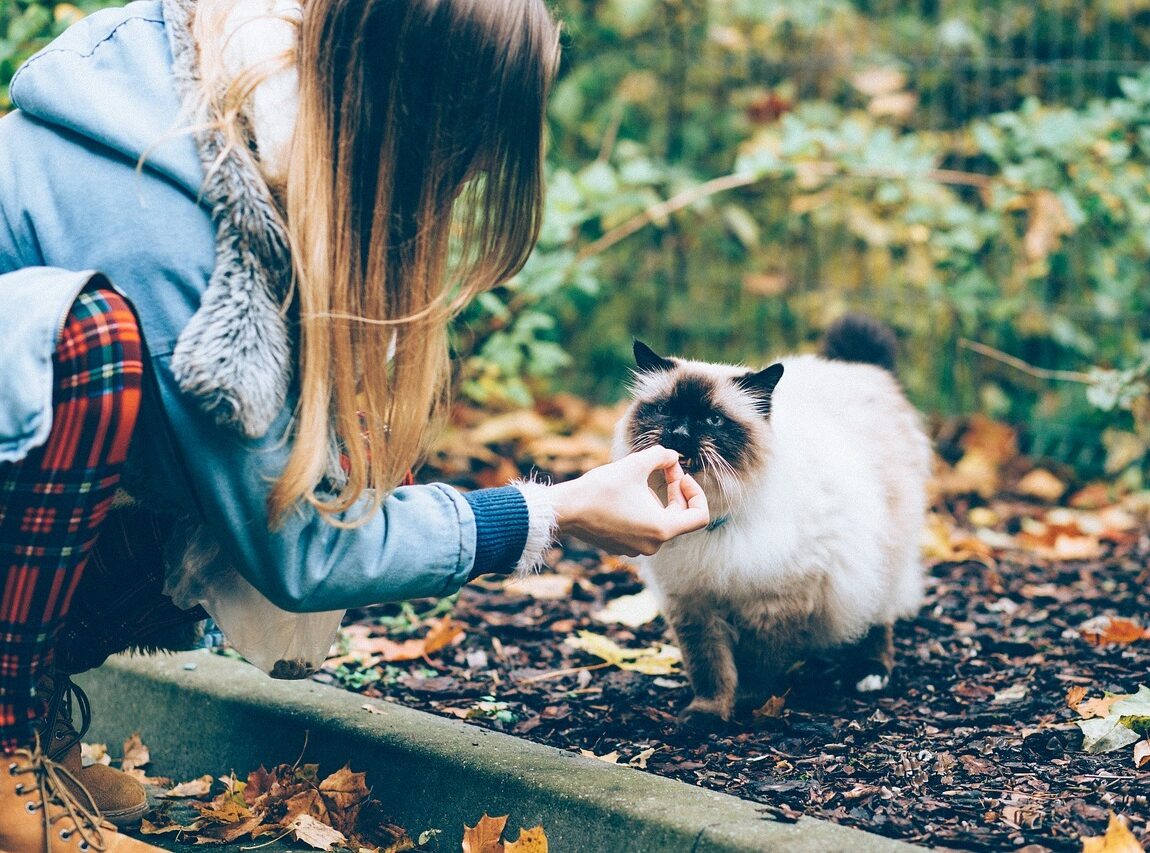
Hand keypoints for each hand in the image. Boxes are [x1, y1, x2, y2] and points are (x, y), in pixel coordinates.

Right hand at [546, 445, 709, 555]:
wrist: (566, 510)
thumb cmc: (601, 489)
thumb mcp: (635, 464)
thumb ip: (661, 456)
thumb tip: (672, 456)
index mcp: (662, 529)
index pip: (699, 516)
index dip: (696, 493)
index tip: (680, 476)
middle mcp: (653, 545)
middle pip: (680, 517)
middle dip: (675, 490)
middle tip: (664, 468)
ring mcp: (636, 549)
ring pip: (660, 521)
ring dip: (657, 499)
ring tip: (638, 480)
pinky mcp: (622, 547)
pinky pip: (643, 529)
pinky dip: (642, 510)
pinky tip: (624, 494)